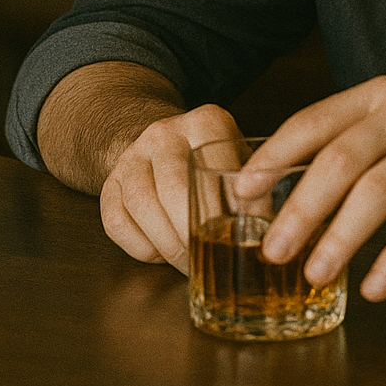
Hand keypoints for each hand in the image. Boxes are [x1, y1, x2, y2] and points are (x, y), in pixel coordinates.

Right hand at [99, 103, 242, 273]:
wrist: (164, 142)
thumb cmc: (213, 159)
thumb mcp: (240, 160)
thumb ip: (256, 187)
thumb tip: (276, 228)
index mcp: (206, 123)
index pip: (212, 170)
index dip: (224, 212)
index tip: (238, 239)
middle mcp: (164, 133)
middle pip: (174, 190)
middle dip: (193, 234)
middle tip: (209, 260)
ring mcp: (132, 155)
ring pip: (142, 206)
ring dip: (167, 245)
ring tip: (188, 263)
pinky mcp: (109, 182)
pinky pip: (116, 222)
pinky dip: (140, 247)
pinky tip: (160, 254)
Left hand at [240, 76, 385, 301]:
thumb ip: (355, 139)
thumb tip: (288, 188)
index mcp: (379, 95)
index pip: (312, 122)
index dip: (274, 158)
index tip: (244, 194)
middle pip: (338, 159)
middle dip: (298, 207)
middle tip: (272, 248)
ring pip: (376, 190)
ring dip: (340, 236)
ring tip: (314, 272)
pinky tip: (376, 284)